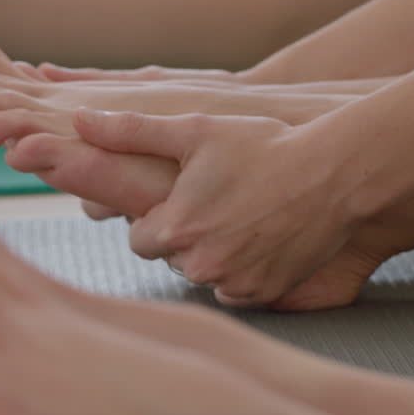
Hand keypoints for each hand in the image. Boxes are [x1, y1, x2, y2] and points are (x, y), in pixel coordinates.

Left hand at [71, 108, 365, 306]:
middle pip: (172, 257)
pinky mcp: (265, 294)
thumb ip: (130, 130)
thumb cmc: (263, 146)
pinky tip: (261, 237)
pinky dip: (243, 270)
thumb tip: (78, 120)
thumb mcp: (194, 130)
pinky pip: (237, 289)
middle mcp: (200, 265)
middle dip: (185, 236)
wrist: (335, 174)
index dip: (159, 216)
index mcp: (174, 229)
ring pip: (204, 274)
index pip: (139, 237)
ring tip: (242, 217)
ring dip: (213, 254)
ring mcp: (234, 283)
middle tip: (218, 203)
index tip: (185, 197)